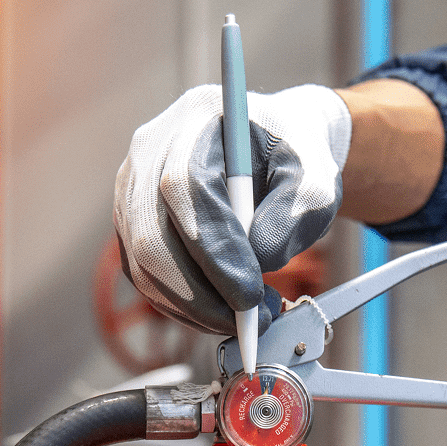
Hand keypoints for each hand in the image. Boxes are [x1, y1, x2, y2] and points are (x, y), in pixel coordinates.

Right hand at [114, 84, 350, 335]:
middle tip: (250, 322)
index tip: (250, 295)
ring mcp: (132, 194)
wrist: (274, 150)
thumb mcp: (314, 180)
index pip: (185, 190)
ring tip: (248, 316)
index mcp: (194, 123)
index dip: (215, 250)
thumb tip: (258, 262)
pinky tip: (224, 310)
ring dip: (196, 308)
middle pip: (152, 239)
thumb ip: (292, 217)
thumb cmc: (293, 160)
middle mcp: (149, 156)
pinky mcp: (132, 229)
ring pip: (145, 269)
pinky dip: (186, 308)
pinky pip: (147, 281)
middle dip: (201, 295)